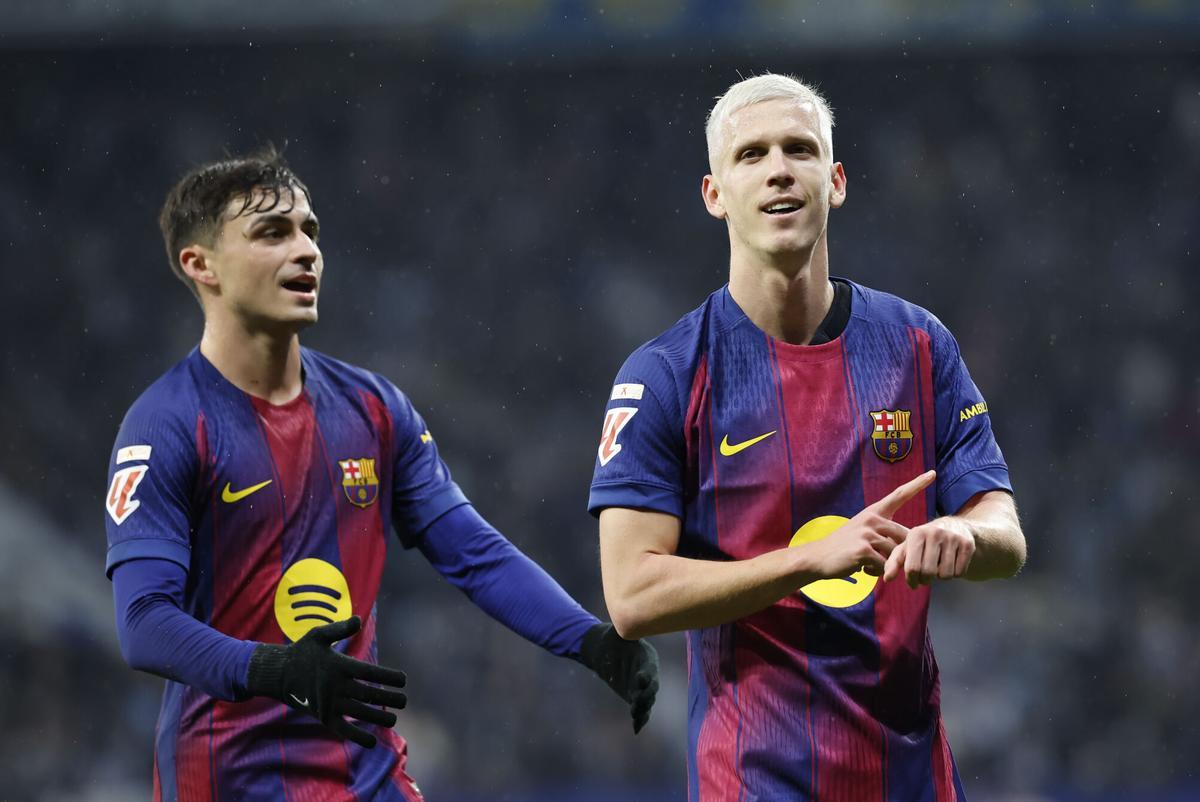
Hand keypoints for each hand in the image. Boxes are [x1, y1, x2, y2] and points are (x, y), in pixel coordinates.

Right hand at [245, 616, 407, 747]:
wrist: (277, 674)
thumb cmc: (302, 652)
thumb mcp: (318, 635)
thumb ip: (340, 629)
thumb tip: (359, 619)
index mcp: (340, 665)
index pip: (371, 672)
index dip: (390, 677)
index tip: (404, 680)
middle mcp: (336, 685)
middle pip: (369, 694)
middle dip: (389, 699)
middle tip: (404, 701)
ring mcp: (329, 702)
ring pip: (360, 712)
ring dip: (379, 717)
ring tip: (393, 719)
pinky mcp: (322, 716)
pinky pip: (342, 729)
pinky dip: (357, 737)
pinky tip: (372, 742)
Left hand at [579, 623, 659, 733]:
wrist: (605, 650)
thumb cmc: (614, 638)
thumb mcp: (620, 632)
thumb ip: (626, 631)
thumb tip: (628, 618)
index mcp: (646, 656)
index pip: (649, 666)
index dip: (647, 673)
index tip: (640, 678)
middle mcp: (649, 672)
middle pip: (651, 686)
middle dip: (646, 694)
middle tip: (637, 699)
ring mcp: (643, 686)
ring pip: (647, 700)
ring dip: (643, 708)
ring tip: (636, 715)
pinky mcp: (635, 696)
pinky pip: (640, 709)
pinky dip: (639, 718)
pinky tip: (636, 728)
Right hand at [804, 470, 934, 578]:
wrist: (818, 557)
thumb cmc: (845, 547)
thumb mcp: (864, 532)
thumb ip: (884, 534)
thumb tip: (909, 544)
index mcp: (873, 512)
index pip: (899, 495)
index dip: (917, 484)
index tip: (933, 473)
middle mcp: (871, 518)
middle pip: (905, 536)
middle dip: (900, 553)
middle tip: (882, 561)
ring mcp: (867, 533)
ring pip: (896, 553)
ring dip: (887, 564)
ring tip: (870, 564)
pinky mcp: (863, 550)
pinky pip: (885, 565)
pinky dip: (878, 572)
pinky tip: (863, 569)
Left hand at [883, 516, 975, 587]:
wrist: (954, 527)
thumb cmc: (924, 542)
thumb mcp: (907, 547)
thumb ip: (894, 562)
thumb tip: (887, 579)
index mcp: (916, 534)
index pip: (912, 568)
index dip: (912, 580)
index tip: (913, 583)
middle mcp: (934, 533)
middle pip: (929, 573)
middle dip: (926, 580)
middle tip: (926, 577)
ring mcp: (952, 538)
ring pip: (946, 574)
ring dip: (941, 577)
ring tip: (938, 567)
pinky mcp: (967, 544)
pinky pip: (960, 572)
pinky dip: (955, 574)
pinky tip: (951, 563)